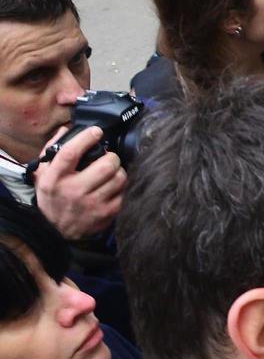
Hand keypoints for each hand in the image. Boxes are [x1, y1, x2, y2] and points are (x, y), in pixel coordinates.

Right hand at [33, 126, 124, 240]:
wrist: (56, 229)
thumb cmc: (52, 197)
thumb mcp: (43, 174)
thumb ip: (52, 151)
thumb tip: (67, 129)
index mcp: (55, 178)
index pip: (71, 153)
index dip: (86, 139)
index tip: (96, 132)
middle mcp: (74, 190)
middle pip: (105, 165)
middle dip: (112, 157)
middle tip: (109, 157)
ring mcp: (92, 203)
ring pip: (119, 178)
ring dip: (119, 171)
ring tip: (112, 172)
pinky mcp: (107, 213)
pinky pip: (125, 193)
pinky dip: (123, 186)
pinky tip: (114, 186)